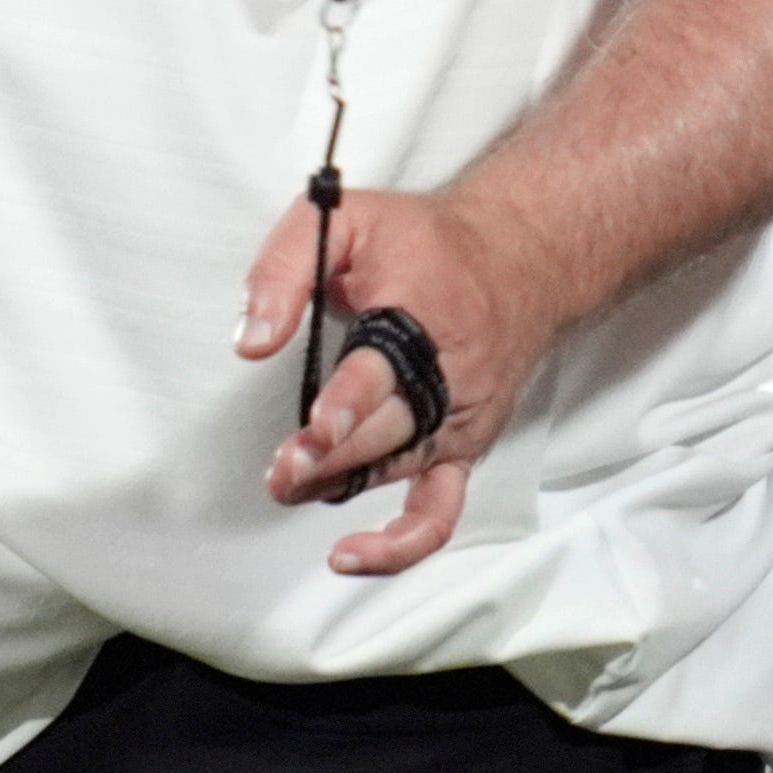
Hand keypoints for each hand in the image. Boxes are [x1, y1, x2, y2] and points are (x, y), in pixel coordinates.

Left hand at [233, 187, 561, 577]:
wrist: (520, 258)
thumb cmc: (424, 241)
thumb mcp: (345, 218)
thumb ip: (287, 267)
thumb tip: (251, 339)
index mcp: (420, 314)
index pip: (384, 369)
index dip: (349, 403)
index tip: (315, 426)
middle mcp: (449, 376)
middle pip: (389, 431)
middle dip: (333, 457)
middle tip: (282, 471)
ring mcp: (460, 419)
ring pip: (402, 470)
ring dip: (345, 487)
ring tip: (290, 487)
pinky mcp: (464, 446)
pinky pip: (440, 510)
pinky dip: (401, 543)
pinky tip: (352, 554)